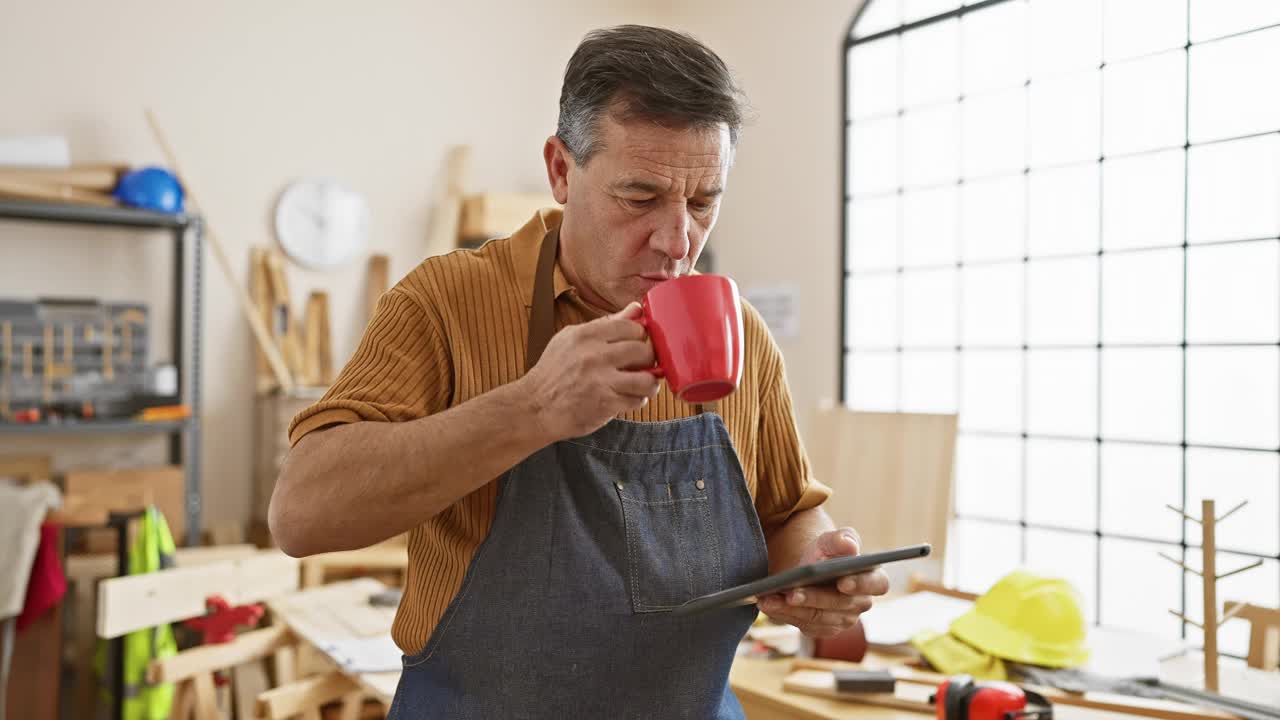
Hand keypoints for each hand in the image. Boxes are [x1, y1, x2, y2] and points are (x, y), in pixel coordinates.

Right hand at [520, 302, 660, 440]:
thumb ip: (607, 324)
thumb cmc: (553, 372)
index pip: (631, 327)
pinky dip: (637, 400)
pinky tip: (627, 397)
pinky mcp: (605, 403)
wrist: (535, 406)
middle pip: (643, 351)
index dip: (640, 336)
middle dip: (648, 359)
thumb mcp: (572, 339)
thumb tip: (636, 309)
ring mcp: (601, 380)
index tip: (637, 344)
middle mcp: (594, 355)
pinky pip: (636, 400)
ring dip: (649, 383)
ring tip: (641, 384)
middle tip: (642, 365)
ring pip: (647, 378)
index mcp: (586, 335)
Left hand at [757, 527, 889, 637]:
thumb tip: (849, 545)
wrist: (808, 568)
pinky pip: (803, 625)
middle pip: (840, 605)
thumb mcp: (831, 541)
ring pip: (817, 617)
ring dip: (792, 609)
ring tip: (769, 599)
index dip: (861, 584)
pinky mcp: (822, 628)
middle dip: (814, 598)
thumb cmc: (825, 552)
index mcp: (872, 579)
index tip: (842, 582)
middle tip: (791, 593)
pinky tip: (768, 604)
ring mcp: (842, 620)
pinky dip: (784, 614)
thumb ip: (841, 539)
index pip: (877, 585)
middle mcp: (860, 603)